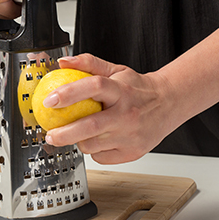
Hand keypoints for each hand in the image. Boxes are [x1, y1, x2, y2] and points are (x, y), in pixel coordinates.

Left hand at [43, 54, 175, 163]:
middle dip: (64, 133)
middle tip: (50, 134)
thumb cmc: (138, 88)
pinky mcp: (132, 152)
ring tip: (77, 134)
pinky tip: (98, 141)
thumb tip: (63, 63)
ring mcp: (130, 135)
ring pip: (92, 145)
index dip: (68, 93)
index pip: (93, 87)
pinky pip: (101, 157)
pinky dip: (94, 151)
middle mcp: (126, 113)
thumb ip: (89, 64)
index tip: (49, 100)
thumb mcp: (116, 71)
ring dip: (78, 141)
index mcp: (121, 90)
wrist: (169, 103)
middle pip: (90, 126)